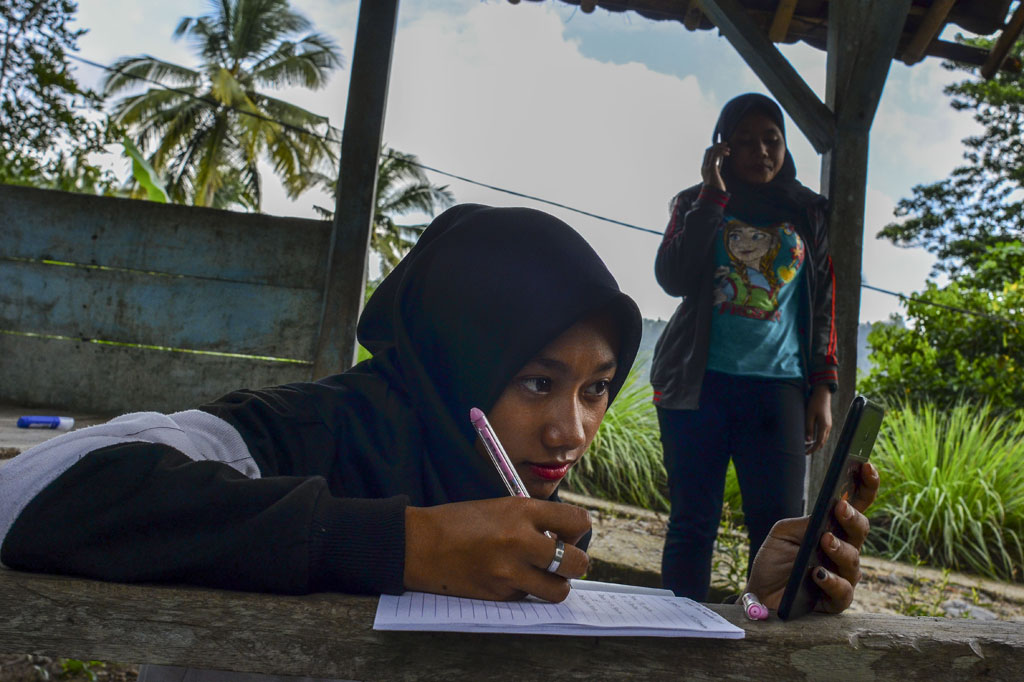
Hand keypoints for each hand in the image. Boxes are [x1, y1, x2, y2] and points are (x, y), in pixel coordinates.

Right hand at [404, 497, 590, 602]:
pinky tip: (509, 577)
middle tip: (563, 558)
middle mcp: (521, 541)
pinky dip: (526, 590)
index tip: (569, 532)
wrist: (420, 544)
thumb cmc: (460, 522)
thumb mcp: (502, 507)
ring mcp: (511, 572)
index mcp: (523, 511)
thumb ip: (534, 520)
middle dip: (575, 562)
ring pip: (559, 590)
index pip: (578, 521)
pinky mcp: (500, 594)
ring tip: (543, 574)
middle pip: (577, 562)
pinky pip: (529, 597)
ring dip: (556, 583)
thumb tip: (564, 537)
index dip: (578, 529)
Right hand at [701, 142, 729, 191]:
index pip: (707, 154)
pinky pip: (715, 155)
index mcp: (704, 168)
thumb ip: (717, 167)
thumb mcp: (717, 174)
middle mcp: (704, 166)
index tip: (723, 146)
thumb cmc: (717, 187)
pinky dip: (721, 152)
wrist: (714, 195)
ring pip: (711, 151)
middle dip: (717, 145)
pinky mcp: (711, 168)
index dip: (714, 147)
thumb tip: (722, 158)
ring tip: (728, 149)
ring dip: (720, 147)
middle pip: (708, 150)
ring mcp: (707, 167)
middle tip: (726, 144)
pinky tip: (727, 153)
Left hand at [744, 461, 878, 612]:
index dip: (866, 486)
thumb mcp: (783, 533)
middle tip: (840, 508)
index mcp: (833, 528)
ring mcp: (843, 576)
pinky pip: (844, 592)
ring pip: (854, 560)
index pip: (856, 505)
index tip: (867, 466)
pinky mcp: (836, 601)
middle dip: (853, 517)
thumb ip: (804, 522)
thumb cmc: (774, 561)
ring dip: (840, 548)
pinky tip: (818, 574)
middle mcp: (844, 550)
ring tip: (825, 540)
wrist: (759, 595)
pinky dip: (832, 582)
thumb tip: (827, 513)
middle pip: (861, 530)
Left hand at [805, 384, 832, 453]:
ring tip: (807, 446)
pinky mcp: (827, 422)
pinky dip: (818, 438)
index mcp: (824, 426)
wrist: (823, 394)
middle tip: (805, 452)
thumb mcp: (809, 415)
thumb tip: (808, 440)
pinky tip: (812, 438)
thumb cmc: (815, 403)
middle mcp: (828, 427)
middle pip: (822, 442)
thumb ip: (809, 428)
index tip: (806, 453)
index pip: (819, 442)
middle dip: (814, 448)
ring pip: (823, 438)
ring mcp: (828, 424)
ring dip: (816, 444)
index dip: (812, 449)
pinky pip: (823, 434)